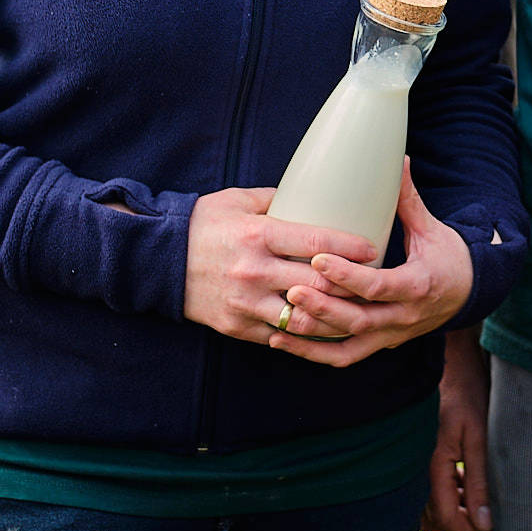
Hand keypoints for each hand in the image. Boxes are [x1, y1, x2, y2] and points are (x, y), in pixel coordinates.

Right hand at [183, 187, 379, 343]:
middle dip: (350, 286)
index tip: (374, 248)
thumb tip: (313, 194)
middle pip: (317, 283)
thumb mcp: (238, 200)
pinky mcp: (237, 326)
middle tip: (373, 284)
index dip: (350, 246)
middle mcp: (255, 271)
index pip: (317, 241)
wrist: (157, 260)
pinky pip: (280, 336)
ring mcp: (245, 303)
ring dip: (332, 317)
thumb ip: (277, 199)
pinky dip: (304, 335)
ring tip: (356, 312)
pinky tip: (324, 331)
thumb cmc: (202, 224)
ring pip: (302, 317)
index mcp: (259, 235)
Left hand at [271, 163, 475, 366]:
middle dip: (323, 307)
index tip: (319, 258)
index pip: (379, 286)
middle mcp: (404, 317)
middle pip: (359, 320)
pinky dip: (314, 353)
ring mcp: (391, 336)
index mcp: (417, 285)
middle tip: (291, 290)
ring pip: (348, 345)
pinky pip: (344, 356)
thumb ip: (409, 200)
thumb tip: (399, 160)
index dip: (348, 275)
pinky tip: (283, 341)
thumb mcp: (432, 228)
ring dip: (311, 336)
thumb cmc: (449, 257)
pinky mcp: (380, 344)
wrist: (468, 294)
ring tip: (279, 321)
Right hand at [422, 325, 497, 530]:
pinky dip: (453, 502)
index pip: (450, 518)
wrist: (448, 359)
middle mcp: (419, 468)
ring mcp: (419, 462)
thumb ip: (479, 481)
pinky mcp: (424, 456)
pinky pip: (434, 492)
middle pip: (439, 519)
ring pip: (434, 510)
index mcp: (433, 464)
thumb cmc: (465, 390)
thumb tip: (485, 523)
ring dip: (458, 518)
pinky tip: (473, 497)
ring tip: (488, 519)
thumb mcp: (478, 435)